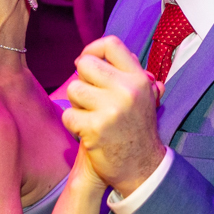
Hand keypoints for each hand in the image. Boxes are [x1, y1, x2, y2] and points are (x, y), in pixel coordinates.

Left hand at [62, 36, 165, 196]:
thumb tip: (102, 50)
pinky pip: (69, 114)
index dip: (93, 49)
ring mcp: (111, 110)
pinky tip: (87, 132)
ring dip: (76, 104)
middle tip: (89, 96)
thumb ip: (127, 72)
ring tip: (90, 115)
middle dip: (82, 80)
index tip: (88, 62)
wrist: (142, 168)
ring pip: (74, 89)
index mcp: (139, 79)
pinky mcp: (95, 129)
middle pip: (85, 64)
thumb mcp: (144, 96)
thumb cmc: (137, 129)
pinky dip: (73, 124)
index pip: (111, 44)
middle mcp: (127, 90)